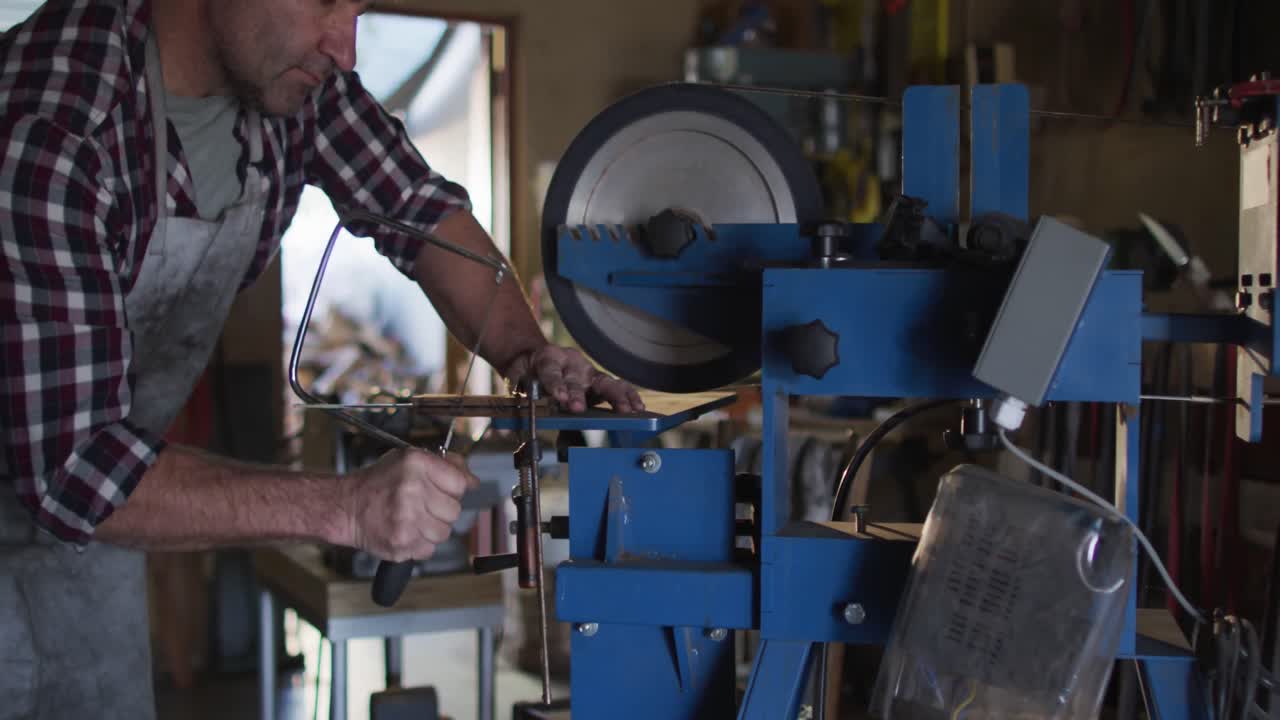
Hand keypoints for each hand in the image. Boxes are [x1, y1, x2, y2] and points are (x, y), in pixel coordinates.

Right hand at [340, 449, 478, 561]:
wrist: (346, 507)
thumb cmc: (379, 483)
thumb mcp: (409, 460)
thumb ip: (445, 465)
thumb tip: (473, 481)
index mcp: (416, 465)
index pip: (460, 483)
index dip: (453, 489)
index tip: (443, 490)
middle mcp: (413, 490)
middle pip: (454, 510)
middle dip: (441, 510)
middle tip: (422, 505)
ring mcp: (407, 519)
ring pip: (444, 532)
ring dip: (432, 529)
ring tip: (412, 519)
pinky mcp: (402, 544)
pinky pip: (429, 549)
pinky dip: (420, 544)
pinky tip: (405, 531)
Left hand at [510, 345, 644, 413]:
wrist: (533, 357)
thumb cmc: (526, 371)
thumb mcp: (515, 380)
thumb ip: (514, 400)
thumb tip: (504, 429)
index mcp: (548, 358)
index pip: (551, 371)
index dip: (555, 384)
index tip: (558, 397)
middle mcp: (571, 363)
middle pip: (577, 379)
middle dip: (579, 394)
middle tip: (580, 408)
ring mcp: (587, 371)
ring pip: (604, 381)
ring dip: (616, 396)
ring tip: (627, 409)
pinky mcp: (599, 381)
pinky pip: (616, 387)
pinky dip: (627, 396)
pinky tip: (637, 407)